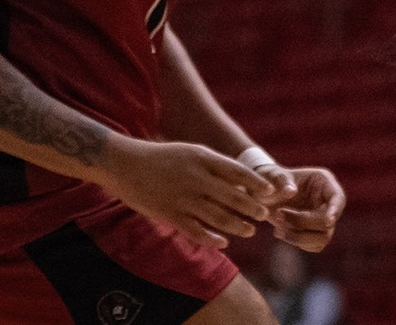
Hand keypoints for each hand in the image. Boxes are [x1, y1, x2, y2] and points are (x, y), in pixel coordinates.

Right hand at [98, 138, 274, 248]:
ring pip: (217, 216)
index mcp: (203, 159)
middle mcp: (196, 178)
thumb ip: (214, 166)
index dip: (257, 184)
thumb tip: (241, 181)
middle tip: (264, 215)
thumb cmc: (162, 157)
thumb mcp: (191, 152)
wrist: (124, 164)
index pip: (239, 172)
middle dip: (252, 208)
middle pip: (232, 197)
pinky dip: (211, 238)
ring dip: (237, 226)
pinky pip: (195, 230)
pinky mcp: (169, 214)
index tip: (271, 192)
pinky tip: (223, 242)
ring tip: (249, 231)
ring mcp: (182, 198)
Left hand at [265, 166, 345, 251]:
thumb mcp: (273, 176)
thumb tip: (291, 192)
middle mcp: (327, 200)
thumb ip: (281, 180)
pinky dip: (296, 242)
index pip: (338, 198)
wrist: (262, 194)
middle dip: (302, 222)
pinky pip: (314, 245)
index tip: (328, 221)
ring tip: (277, 228)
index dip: (335, 210)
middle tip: (279, 215)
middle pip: (328, 222)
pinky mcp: (315, 232)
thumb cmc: (269, 180)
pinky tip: (279, 232)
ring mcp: (322, 217)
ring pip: (323, 237)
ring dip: (298, 237)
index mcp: (323, 181)